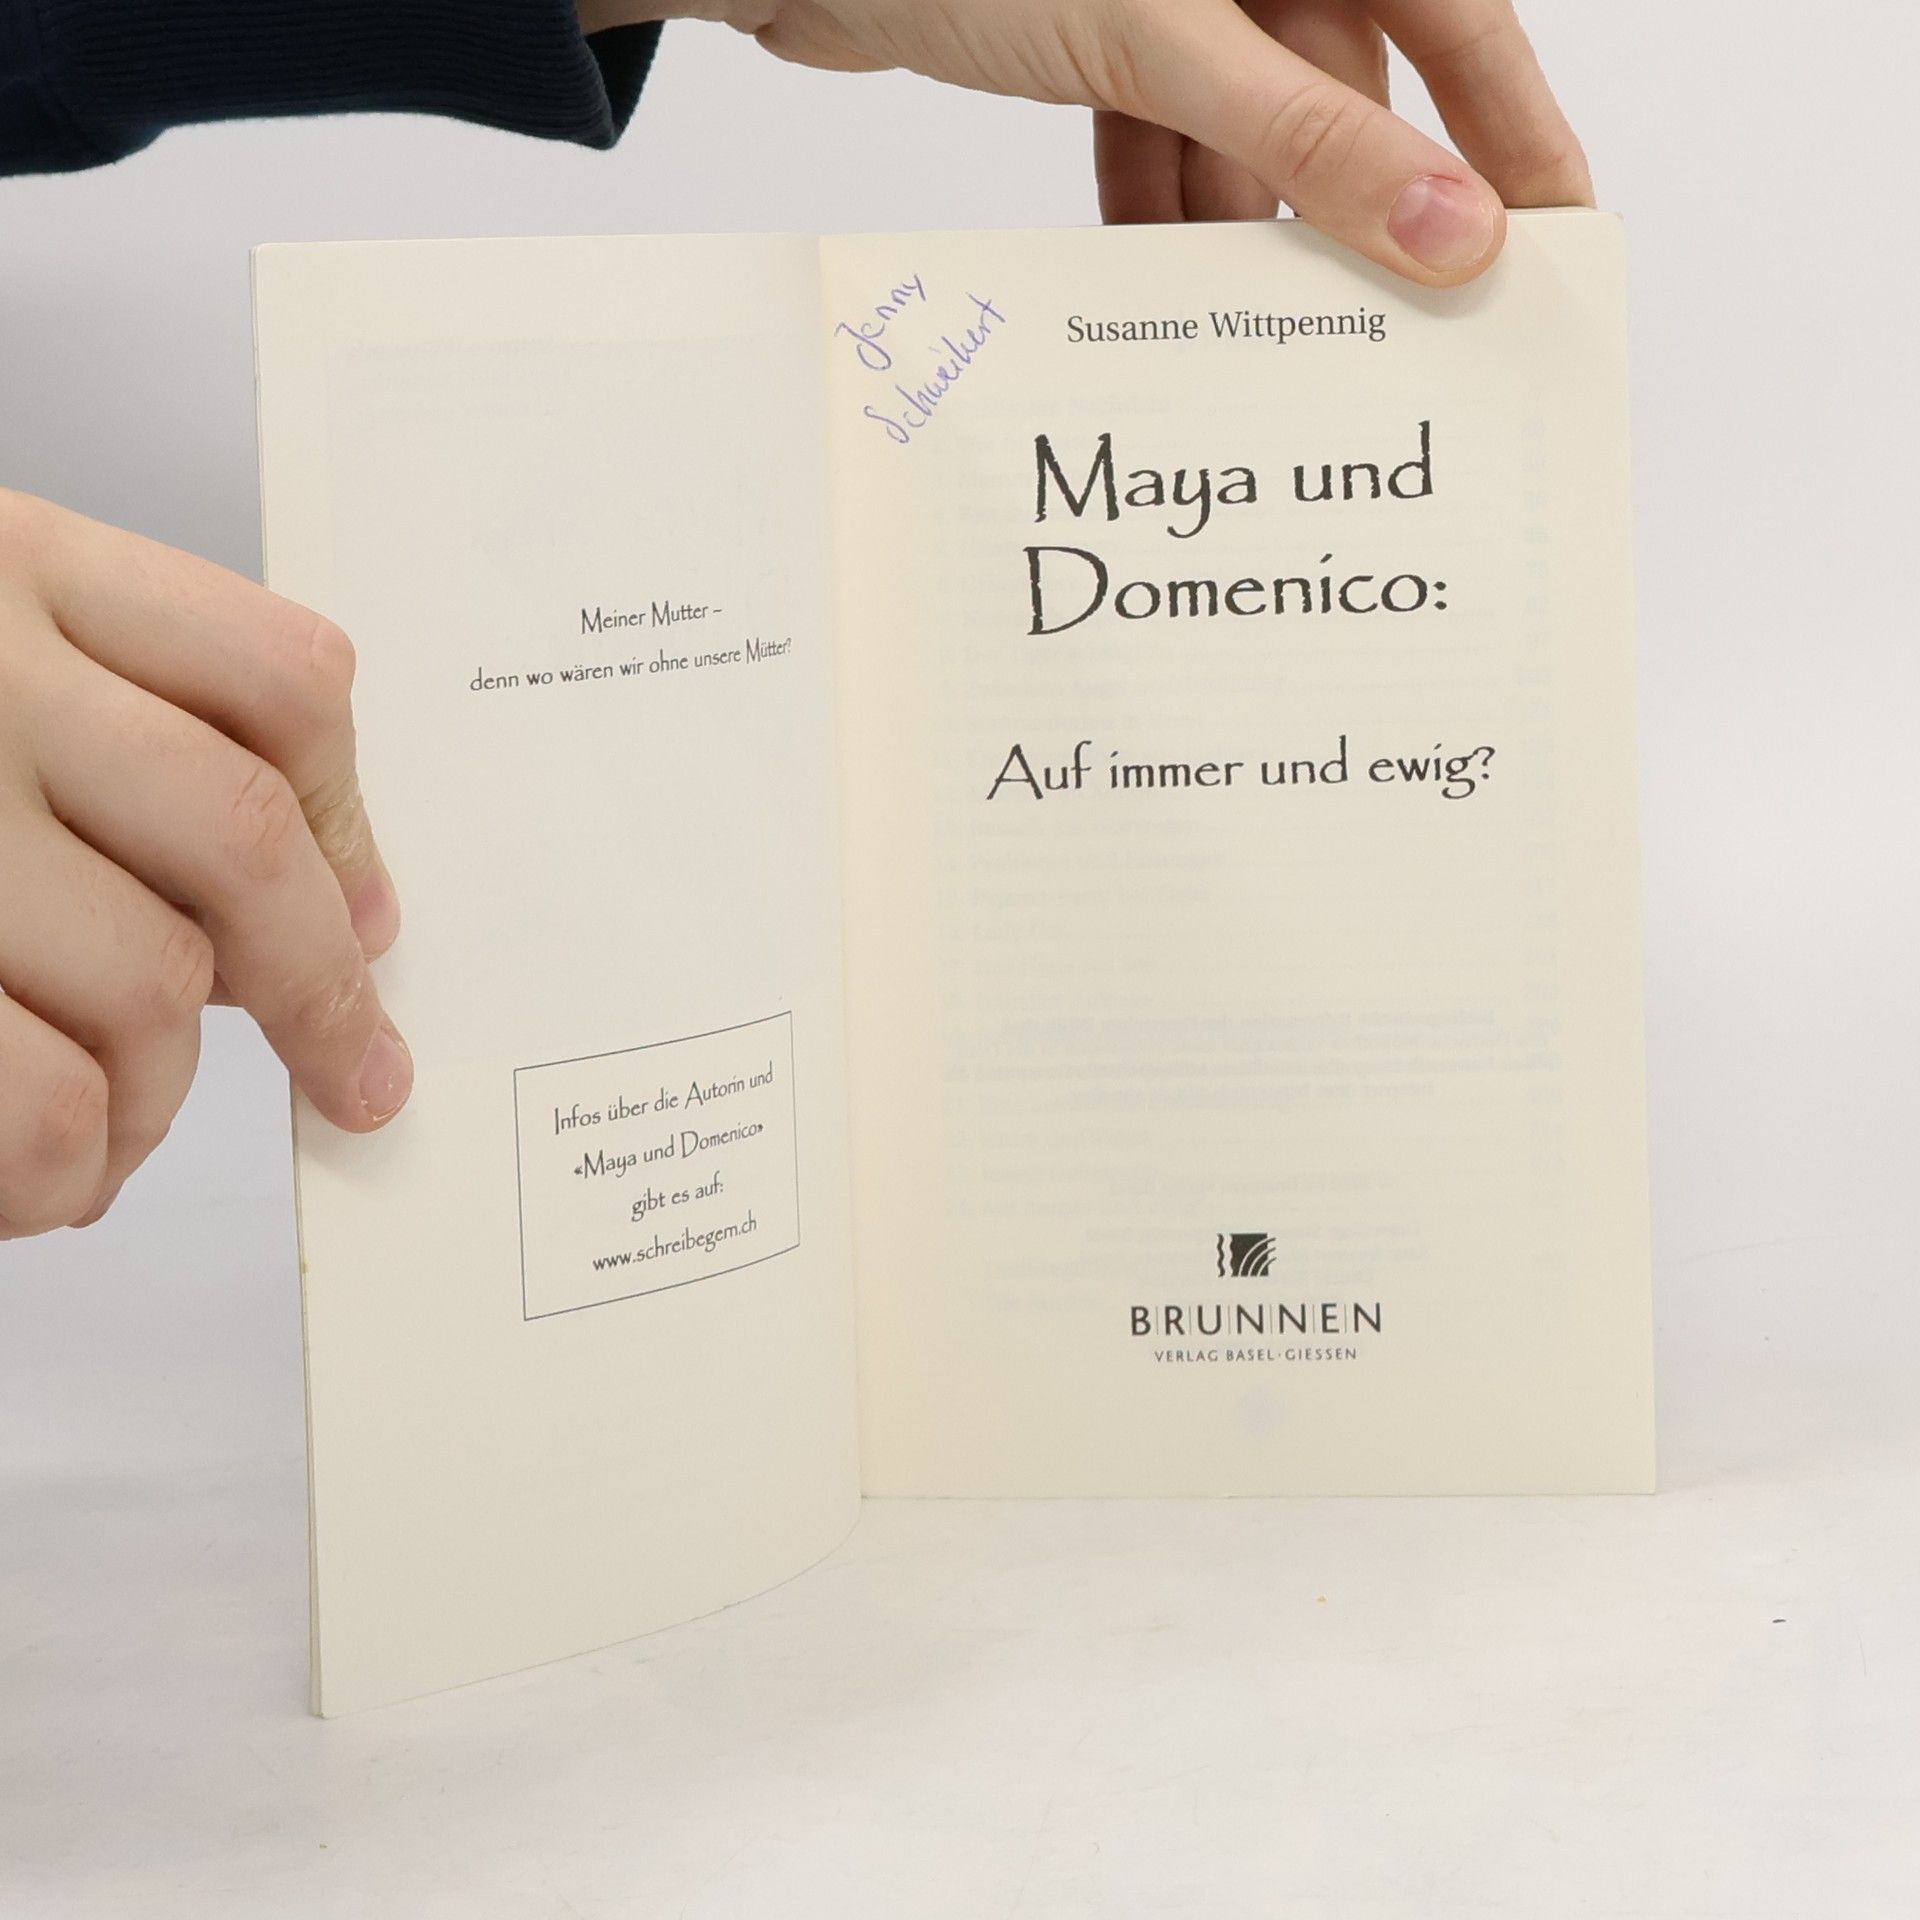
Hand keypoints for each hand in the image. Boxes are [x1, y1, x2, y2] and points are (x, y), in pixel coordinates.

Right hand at [0, 491, 409, 1238]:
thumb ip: (111, 722)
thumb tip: (336, 908)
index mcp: (7, 566)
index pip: (278, 674)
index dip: (351, 820)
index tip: (373, 921)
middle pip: (243, 844)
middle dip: (324, 993)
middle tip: (355, 1079)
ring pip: (150, 986)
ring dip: (159, 1099)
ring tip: (111, 1135)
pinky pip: (37, 1096)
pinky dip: (64, 1166)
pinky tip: (43, 1177)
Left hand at [584, 0, 1586, 285]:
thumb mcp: (1175, 41)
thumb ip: (1312, 140)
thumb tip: (1449, 232)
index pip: (1464, 31)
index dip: (1515, 141)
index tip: (1555, 249)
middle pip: (1356, 102)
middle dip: (1363, 221)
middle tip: (1404, 336)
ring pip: (1252, 139)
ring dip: (1248, 238)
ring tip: (1272, 343)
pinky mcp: (1103, 41)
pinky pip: (1164, 143)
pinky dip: (1160, 215)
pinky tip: (1158, 290)